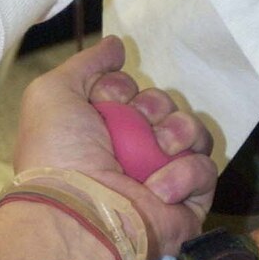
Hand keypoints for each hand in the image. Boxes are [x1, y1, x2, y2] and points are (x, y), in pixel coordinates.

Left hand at [14, 37, 215, 256]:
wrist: (77, 214)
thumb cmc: (57, 156)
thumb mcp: (52, 94)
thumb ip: (86, 64)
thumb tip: (116, 46)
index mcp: (100, 132)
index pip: (133, 92)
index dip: (122, 89)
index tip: (105, 101)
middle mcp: (131, 155)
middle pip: (165, 107)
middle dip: (153, 106)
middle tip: (137, 123)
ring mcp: (161, 179)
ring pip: (192, 133)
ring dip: (177, 131)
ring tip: (158, 148)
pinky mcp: (187, 204)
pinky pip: (206, 170)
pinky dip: (184, 173)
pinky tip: (157, 188)